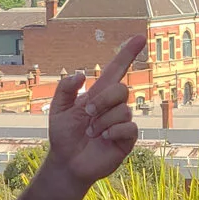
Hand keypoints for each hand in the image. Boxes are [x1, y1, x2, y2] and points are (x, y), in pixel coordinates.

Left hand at [46, 34, 144, 187]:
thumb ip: (65, 89)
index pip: (117, 69)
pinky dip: (113, 131)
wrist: (67, 162)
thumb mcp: (57, 109)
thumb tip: (81, 75)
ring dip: (102, 121)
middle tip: (87, 114)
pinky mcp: (127, 139)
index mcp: (99, 94)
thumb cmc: (63, 136)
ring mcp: (122, 122)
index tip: (140, 37)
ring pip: (123, 110)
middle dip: (102, 100)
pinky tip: (103, 138)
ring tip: (91, 133)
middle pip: (121, 89)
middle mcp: (114, 106)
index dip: (128, 53)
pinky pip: (129, 127)